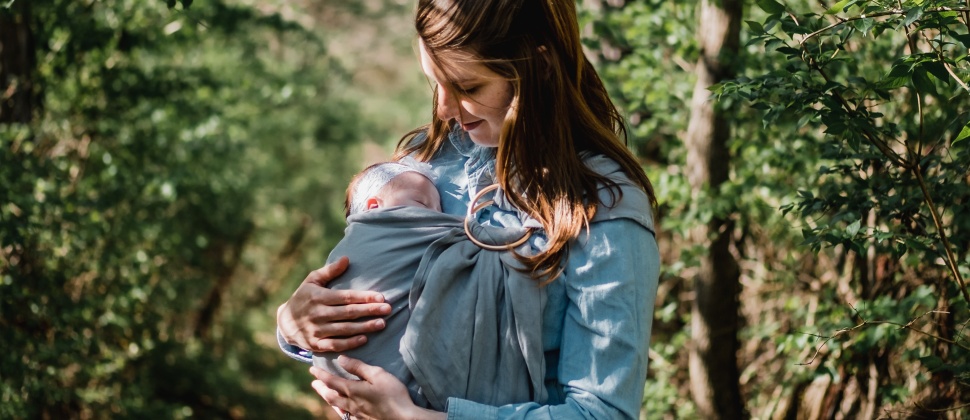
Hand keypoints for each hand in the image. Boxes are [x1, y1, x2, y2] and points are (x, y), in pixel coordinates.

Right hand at [276, 257, 390, 351]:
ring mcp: (316, 331)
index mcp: (318, 297)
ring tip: (381, 324)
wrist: (284, 322)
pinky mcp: (316, 345)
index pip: (346, 297)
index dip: (364, 297)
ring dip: (364, 327)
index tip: (381, 297)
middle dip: (369, 311)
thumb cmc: (303, 297)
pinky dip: (350, 343)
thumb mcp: (312, 280)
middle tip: (388, 309)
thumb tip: (346, 259)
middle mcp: (318, 314)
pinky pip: (335, 345)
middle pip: (348, 313)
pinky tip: (364, 339)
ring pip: (344, 329)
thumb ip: (330, 271)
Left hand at [310, 357, 445, 419]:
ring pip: (337, 407)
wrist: (402, 418)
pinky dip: (340, 411)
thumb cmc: (393, 394)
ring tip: (324, 395)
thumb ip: (358, 367)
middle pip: (331, 396)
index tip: (312, 369)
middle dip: (321, 388)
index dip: (321, 375)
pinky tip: (343, 411)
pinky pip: (347, 416)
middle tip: (314, 383)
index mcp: (353, 390)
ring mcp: (356, 415)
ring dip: (328, 399)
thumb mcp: (377, 375)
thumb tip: (341, 359)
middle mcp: (351, 404)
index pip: (332, 381)